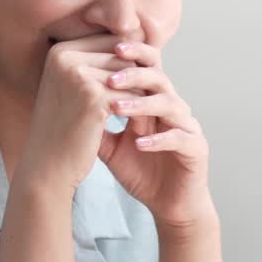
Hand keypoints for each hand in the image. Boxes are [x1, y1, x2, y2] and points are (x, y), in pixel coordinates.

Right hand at [18, 35, 139, 189]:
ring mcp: (78, 75)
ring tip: (144, 120)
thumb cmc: (64, 130)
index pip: (112, 42)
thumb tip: (136, 39)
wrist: (47, 168)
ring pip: (132, 75)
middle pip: (124, 56)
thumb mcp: (73, 88)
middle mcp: (65, 56)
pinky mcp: (93, 96)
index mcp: (60, 50)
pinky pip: (134, 96)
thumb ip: (96, 64)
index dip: (131, 64)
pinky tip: (141, 131)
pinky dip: (141, 114)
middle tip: (148, 106)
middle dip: (140, 81)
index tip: (139, 89)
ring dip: (144, 98)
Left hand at [96, 41, 214, 228]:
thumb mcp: (112, 148)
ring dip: (142, 105)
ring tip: (117, 109)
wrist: (170, 205)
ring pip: (170, 104)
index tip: (100, 56)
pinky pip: (179, 137)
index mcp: (154, 101)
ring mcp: (187, 126)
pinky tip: (139, 143)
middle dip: (134, 74)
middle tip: (109, 77)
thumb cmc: (143, 172)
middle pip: (158, 78)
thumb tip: (65, 107)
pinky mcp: (196, 148)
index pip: (144, 69)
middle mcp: (173, 108)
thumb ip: (97, 126)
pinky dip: (159, 139)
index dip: (127, 59)